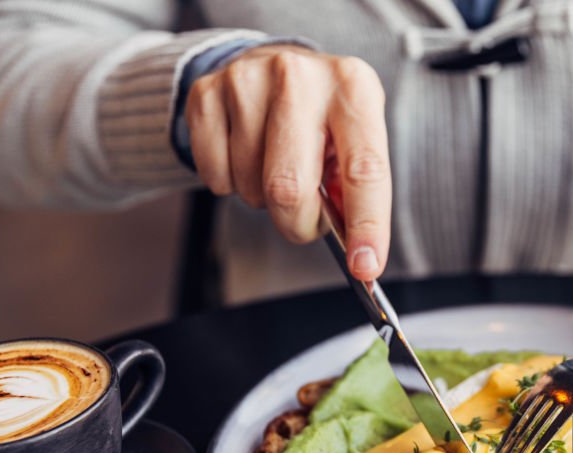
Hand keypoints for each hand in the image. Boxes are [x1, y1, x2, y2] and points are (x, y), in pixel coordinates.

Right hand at [185, 45, 389, 279]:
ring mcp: (248, 79)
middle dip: (297, 223)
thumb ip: (355, 189)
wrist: (276, 64)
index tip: (364, 267)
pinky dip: (229, 184)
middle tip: (303, 220)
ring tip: (275, 169)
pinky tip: (244, 158)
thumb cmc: (326, 116)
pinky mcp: (206, 91)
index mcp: (354, 88)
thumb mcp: (356, 138)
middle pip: (289, 187)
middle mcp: (300, 77)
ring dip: (263, 200)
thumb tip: (356, 249)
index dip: (366, 225)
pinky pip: (213, 174)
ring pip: (249, 184)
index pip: (364, 170)